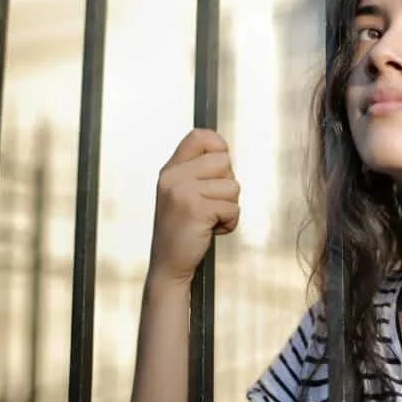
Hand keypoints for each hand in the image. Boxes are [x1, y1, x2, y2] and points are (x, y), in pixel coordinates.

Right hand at [149, 129, 239, 286]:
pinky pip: (233, 208)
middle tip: (210, 204)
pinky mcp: (196, 209)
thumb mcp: (181, 193)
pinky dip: (229, 223)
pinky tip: (211, 231)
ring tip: (209, 219)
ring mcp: (183, 192)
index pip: (199, 136)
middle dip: (227, 185)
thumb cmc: (183, 230)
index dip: (218, 146)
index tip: (220, 168)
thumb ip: (198, 172)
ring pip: (233, 186)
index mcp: (170, 169)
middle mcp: (173, 176)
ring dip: (229, 207)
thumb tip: (224, 152)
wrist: (168, 265)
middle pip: (224, 161)